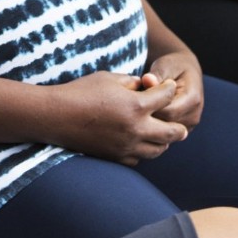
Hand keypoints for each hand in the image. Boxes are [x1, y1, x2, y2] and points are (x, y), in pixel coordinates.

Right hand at [49, 70, 187, 164]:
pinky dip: (144, 152)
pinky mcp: (116, 157)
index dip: (169, 89)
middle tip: (181, 126)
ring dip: (163, 141)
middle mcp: (136, 129)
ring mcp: (126, 146)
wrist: (56, 116)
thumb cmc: (81, 91)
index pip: (167, 98)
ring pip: (159, 150)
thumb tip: (146, 86)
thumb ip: (132, 82)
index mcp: (136, 105)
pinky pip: (139, 159)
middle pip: (172, 132)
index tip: (169, 87)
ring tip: (162, 135)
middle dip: (178, 126)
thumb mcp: (109, 78)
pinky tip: (140, 144)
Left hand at [140, 50, 203, 131]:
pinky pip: (165, 135)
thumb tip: (147, 80)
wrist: (185, 72)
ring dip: (150, 123)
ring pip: (164, 133)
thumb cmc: (172, 66)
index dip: (150, 107)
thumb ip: (156, 74)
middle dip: (148, 116)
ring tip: (138, 110)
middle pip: (166, 124)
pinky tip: (143, 116)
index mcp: (193, 98)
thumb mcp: (165, 65)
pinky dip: (153, 126)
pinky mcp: (183, 130)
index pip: (168, 111)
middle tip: (132, 106)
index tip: (134, 98)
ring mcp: (190, 125)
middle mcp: (194, 115)